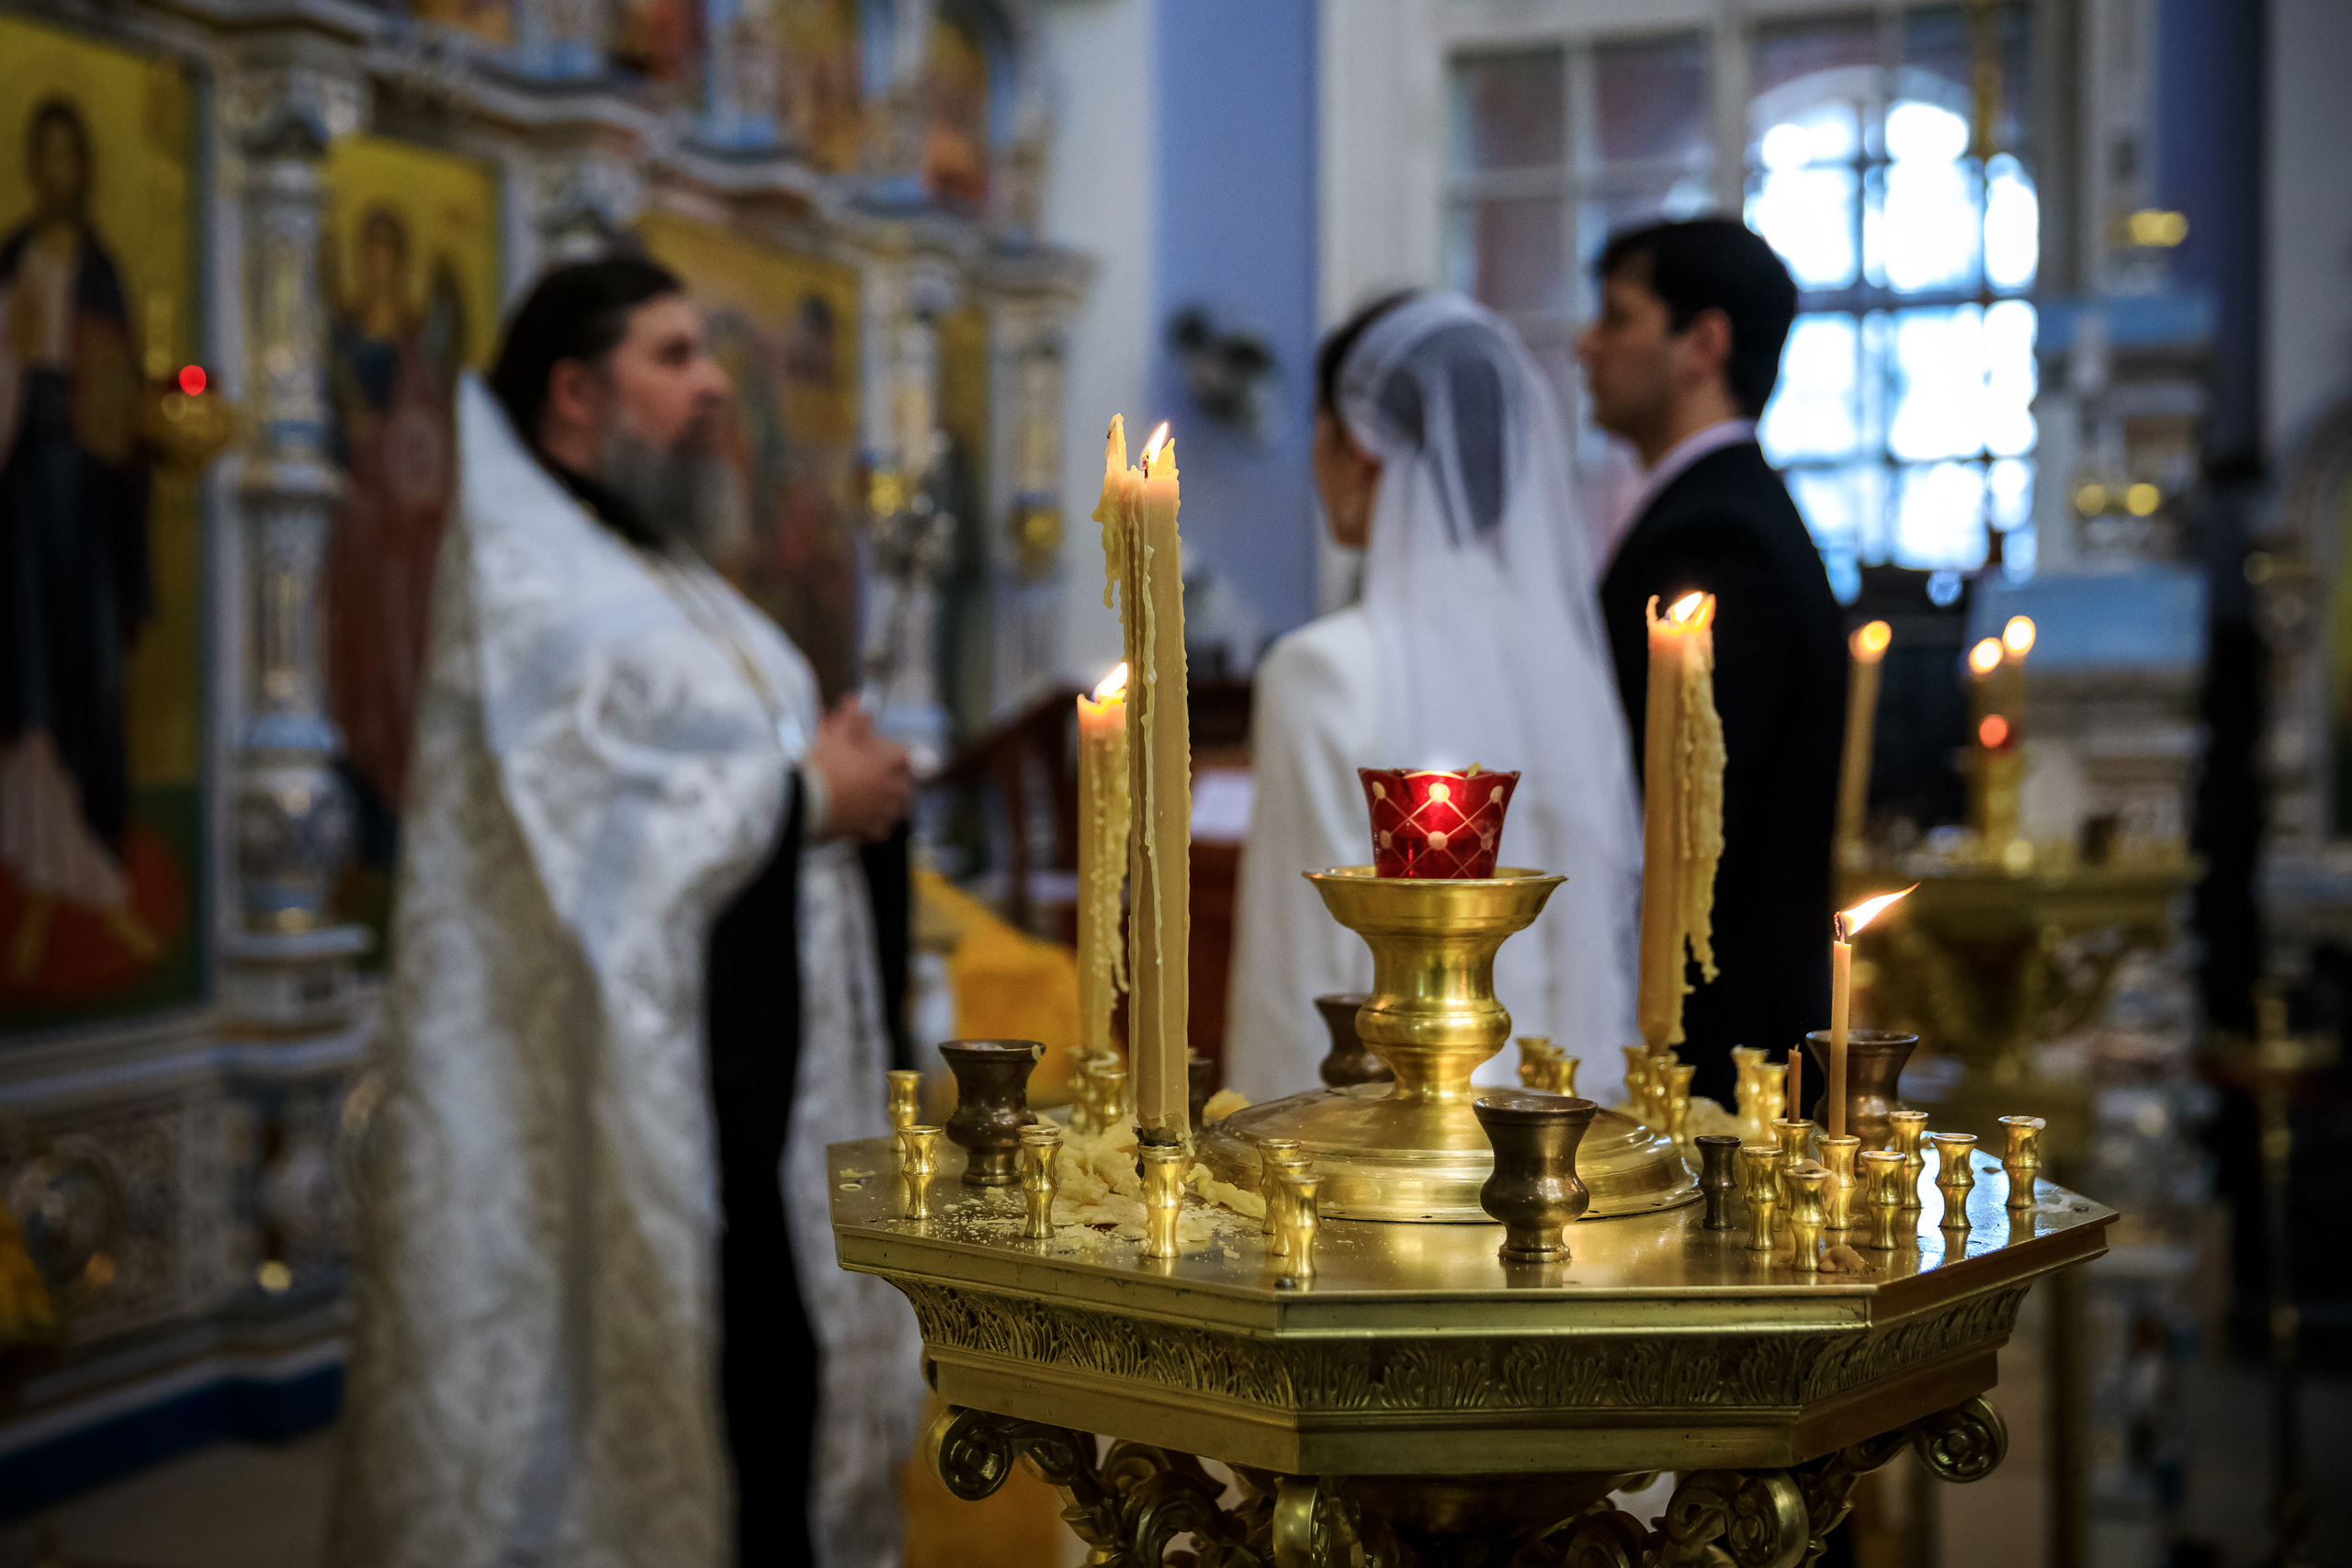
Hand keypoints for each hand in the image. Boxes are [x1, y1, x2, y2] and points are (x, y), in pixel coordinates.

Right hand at [809, 696, 912, 842]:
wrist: (805, 800)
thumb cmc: (823, 766)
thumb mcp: (837, 735)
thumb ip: (852, 716)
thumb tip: (858, 698)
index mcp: (886, 764)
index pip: (907, 757)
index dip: (901, 755)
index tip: (896, 757)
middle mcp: (889, 789)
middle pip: (907, 784)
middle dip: (900, 779)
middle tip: (888, 778)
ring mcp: (882, 811)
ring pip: (899, 808)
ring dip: (894, 802)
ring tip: (883, 799)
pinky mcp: (870, 829)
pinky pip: (884, 829)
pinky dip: (880, 825)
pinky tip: (871, 820)